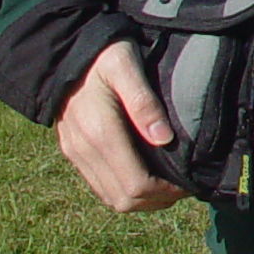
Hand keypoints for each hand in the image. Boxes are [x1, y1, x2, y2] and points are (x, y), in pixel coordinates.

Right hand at [55, 38, 187, 212]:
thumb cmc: (104, 55)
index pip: (136, 184)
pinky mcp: (73, 153)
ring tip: (170, 185)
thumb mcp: (126, 66)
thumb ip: (143, 102)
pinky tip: (147, 177)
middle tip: (185, 187)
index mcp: (100, 133)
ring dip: (141, 200)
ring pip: (110, 198)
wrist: (63, 53)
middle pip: (123, 200)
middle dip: (157, 200)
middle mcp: (84, 150)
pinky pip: (99, 186)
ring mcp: (75, 154)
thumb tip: (163, 139)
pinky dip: (124, 191)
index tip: (190, 182)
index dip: (166, 191)